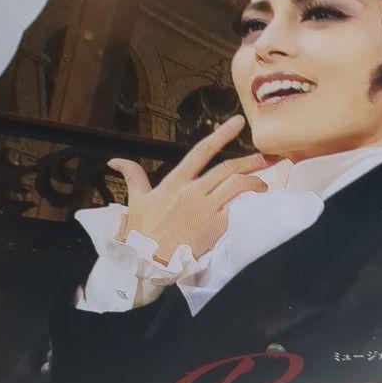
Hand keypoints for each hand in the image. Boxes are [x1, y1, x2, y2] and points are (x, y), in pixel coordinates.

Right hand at [107, 116, 269, 261]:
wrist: (146, 260)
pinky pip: (238, 210)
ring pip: (237, 186)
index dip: (222, 133)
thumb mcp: (136, 200)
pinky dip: (250, 203)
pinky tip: (257, 202)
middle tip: (265, 158)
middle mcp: (193, 192)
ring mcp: (205, 209)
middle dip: (250, 161)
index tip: (239, 122)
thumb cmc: (141, 231)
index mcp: (175, 181)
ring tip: (264, 183)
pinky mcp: (214, 228)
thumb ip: (133, 175)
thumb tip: (116, 160)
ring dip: (255, 181)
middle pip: (228, 168)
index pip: (202, 150)